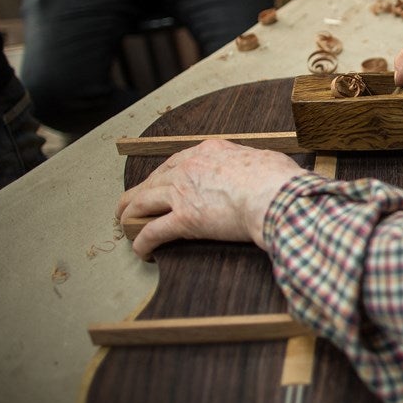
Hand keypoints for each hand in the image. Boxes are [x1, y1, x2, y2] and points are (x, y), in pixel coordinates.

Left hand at [115, 139, 306, 257]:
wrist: (275, 195)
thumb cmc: (278, 179)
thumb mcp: (266, 159)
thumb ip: (254, 164)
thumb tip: (265, 168)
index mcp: (208, 151)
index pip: (175, 162)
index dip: (163, 175)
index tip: (159, 184)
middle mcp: (188, 168)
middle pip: (153, 180)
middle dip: (138, 193)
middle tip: (130, 204)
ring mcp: (182, 193)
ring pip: (142, 202)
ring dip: (129, 214)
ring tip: (124, 224)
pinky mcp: (184, 219)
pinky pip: (153, 231)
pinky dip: (143, 242)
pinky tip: (141, 250)